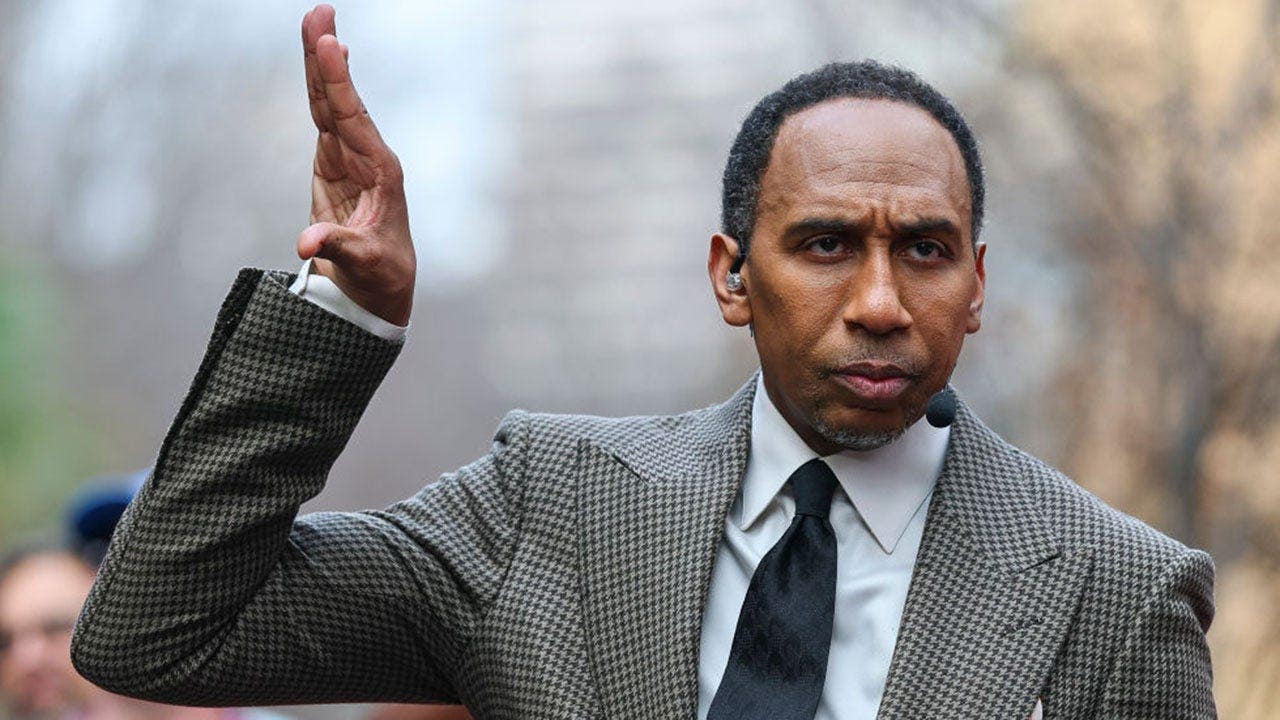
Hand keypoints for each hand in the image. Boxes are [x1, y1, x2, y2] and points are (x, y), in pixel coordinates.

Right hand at [297, 4, 414, 325]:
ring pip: (331, 102)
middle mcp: (367, 157)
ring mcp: (350, 158)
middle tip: (319, 13)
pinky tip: (322, 58)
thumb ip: (338, 246)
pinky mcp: (333, 164)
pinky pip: (324, 117)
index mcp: (380, 173)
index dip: (339, 84)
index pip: (354, 120)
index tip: (332, 46)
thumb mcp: (364, 263)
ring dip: (321, 64)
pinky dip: (319, 87)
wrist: (380, 287)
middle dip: (328, 59)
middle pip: (342, 100)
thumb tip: (306, 244)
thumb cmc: (380, 274)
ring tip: (316, 20)